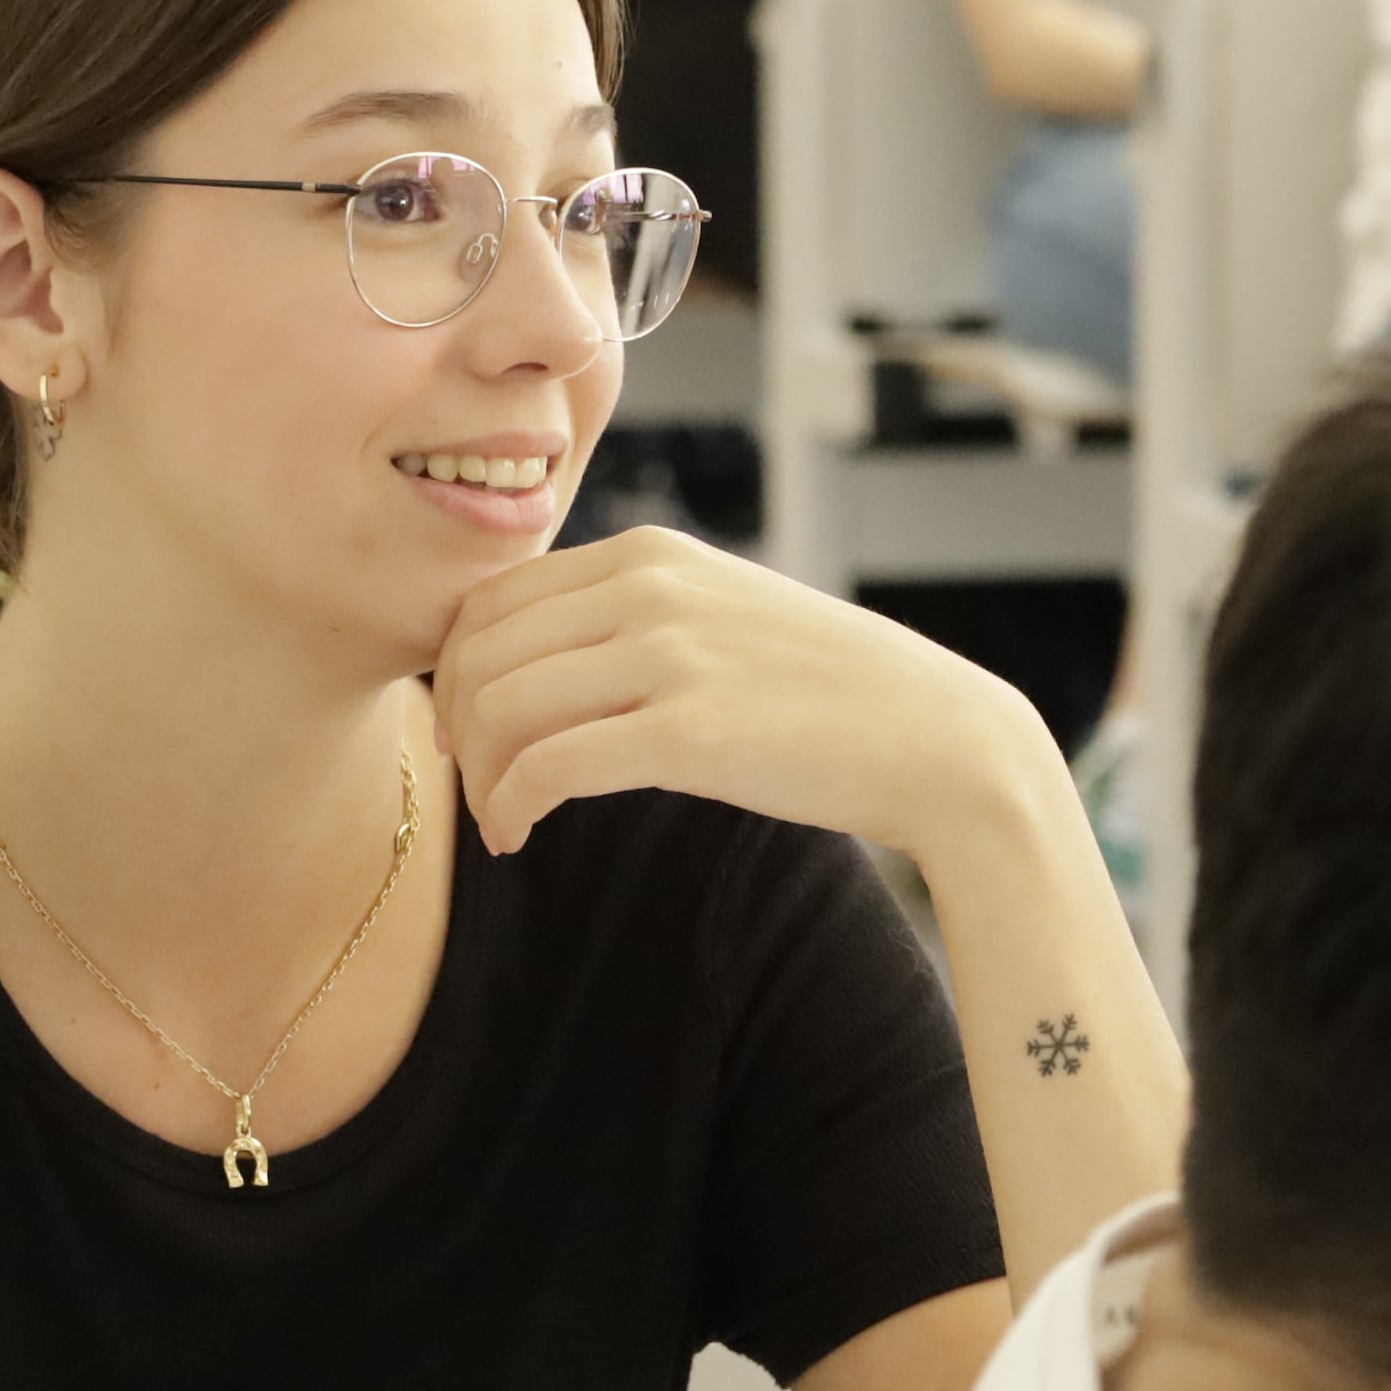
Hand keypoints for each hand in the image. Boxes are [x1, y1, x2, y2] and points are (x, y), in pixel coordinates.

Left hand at [432, 524, 1037, 860]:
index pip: (493, 597)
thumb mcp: (722, 613)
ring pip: (500, 708)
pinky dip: (510, 807)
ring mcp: (670, 655)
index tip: (462, 724)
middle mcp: (649, 587)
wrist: (939, 739)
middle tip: (469, 778)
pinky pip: (548, 767)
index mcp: (648, 553)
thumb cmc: (828, 691)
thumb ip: (635, 616)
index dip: (454, 667)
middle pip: (480, 650)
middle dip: (452, 722)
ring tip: (498, 817)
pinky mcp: (690, 733)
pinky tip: (518, 837)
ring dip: (478, 776)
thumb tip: (537, 659)